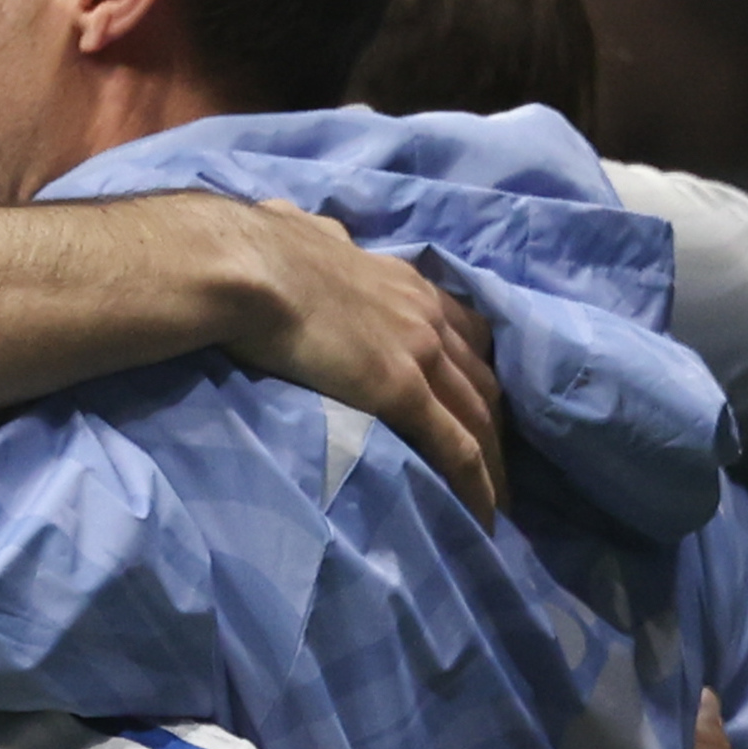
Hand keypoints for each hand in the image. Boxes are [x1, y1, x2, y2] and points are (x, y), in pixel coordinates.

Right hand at [220, 207, 504, 522]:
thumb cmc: (260, 250)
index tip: (477, 402)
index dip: (475, 370)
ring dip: (496, 463)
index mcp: (404, 281)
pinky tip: (483, 516)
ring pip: (480, 417)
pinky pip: (456, 447)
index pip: (464, 330)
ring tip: (499, 504)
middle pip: (483, 378)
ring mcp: (421, 353)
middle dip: (496, 422)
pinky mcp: (403, 390)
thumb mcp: (305, 233)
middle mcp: (427, 314)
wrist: (247, 267)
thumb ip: (321, 239)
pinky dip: (477, 484)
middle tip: (499, 465)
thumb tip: (311, 232)